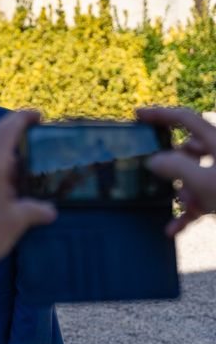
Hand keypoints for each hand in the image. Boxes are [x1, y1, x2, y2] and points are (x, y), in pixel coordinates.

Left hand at [0, 110, 56, 271]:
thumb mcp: (16, 221)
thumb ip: (34, 210)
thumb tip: (48, 211)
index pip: (7, 129)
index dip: (23, 118)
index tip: (37, 116)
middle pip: (1, 154)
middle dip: (20, 166)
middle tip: (36, 182)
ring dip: (7, 180)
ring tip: (21, 201)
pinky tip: (4, 208)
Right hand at [137, 106, 215, 234]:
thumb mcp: (206, 182)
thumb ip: (176, 167)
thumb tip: (153, 160)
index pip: (184, 118)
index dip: (159, 114)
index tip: (137, 116)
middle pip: (186, 151)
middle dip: (172, 168)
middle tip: (161, 180)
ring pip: (193, 177)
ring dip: (182, 194)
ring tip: (184, 208)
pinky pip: (200, 200)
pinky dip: (187, 213)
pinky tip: (173, 229)